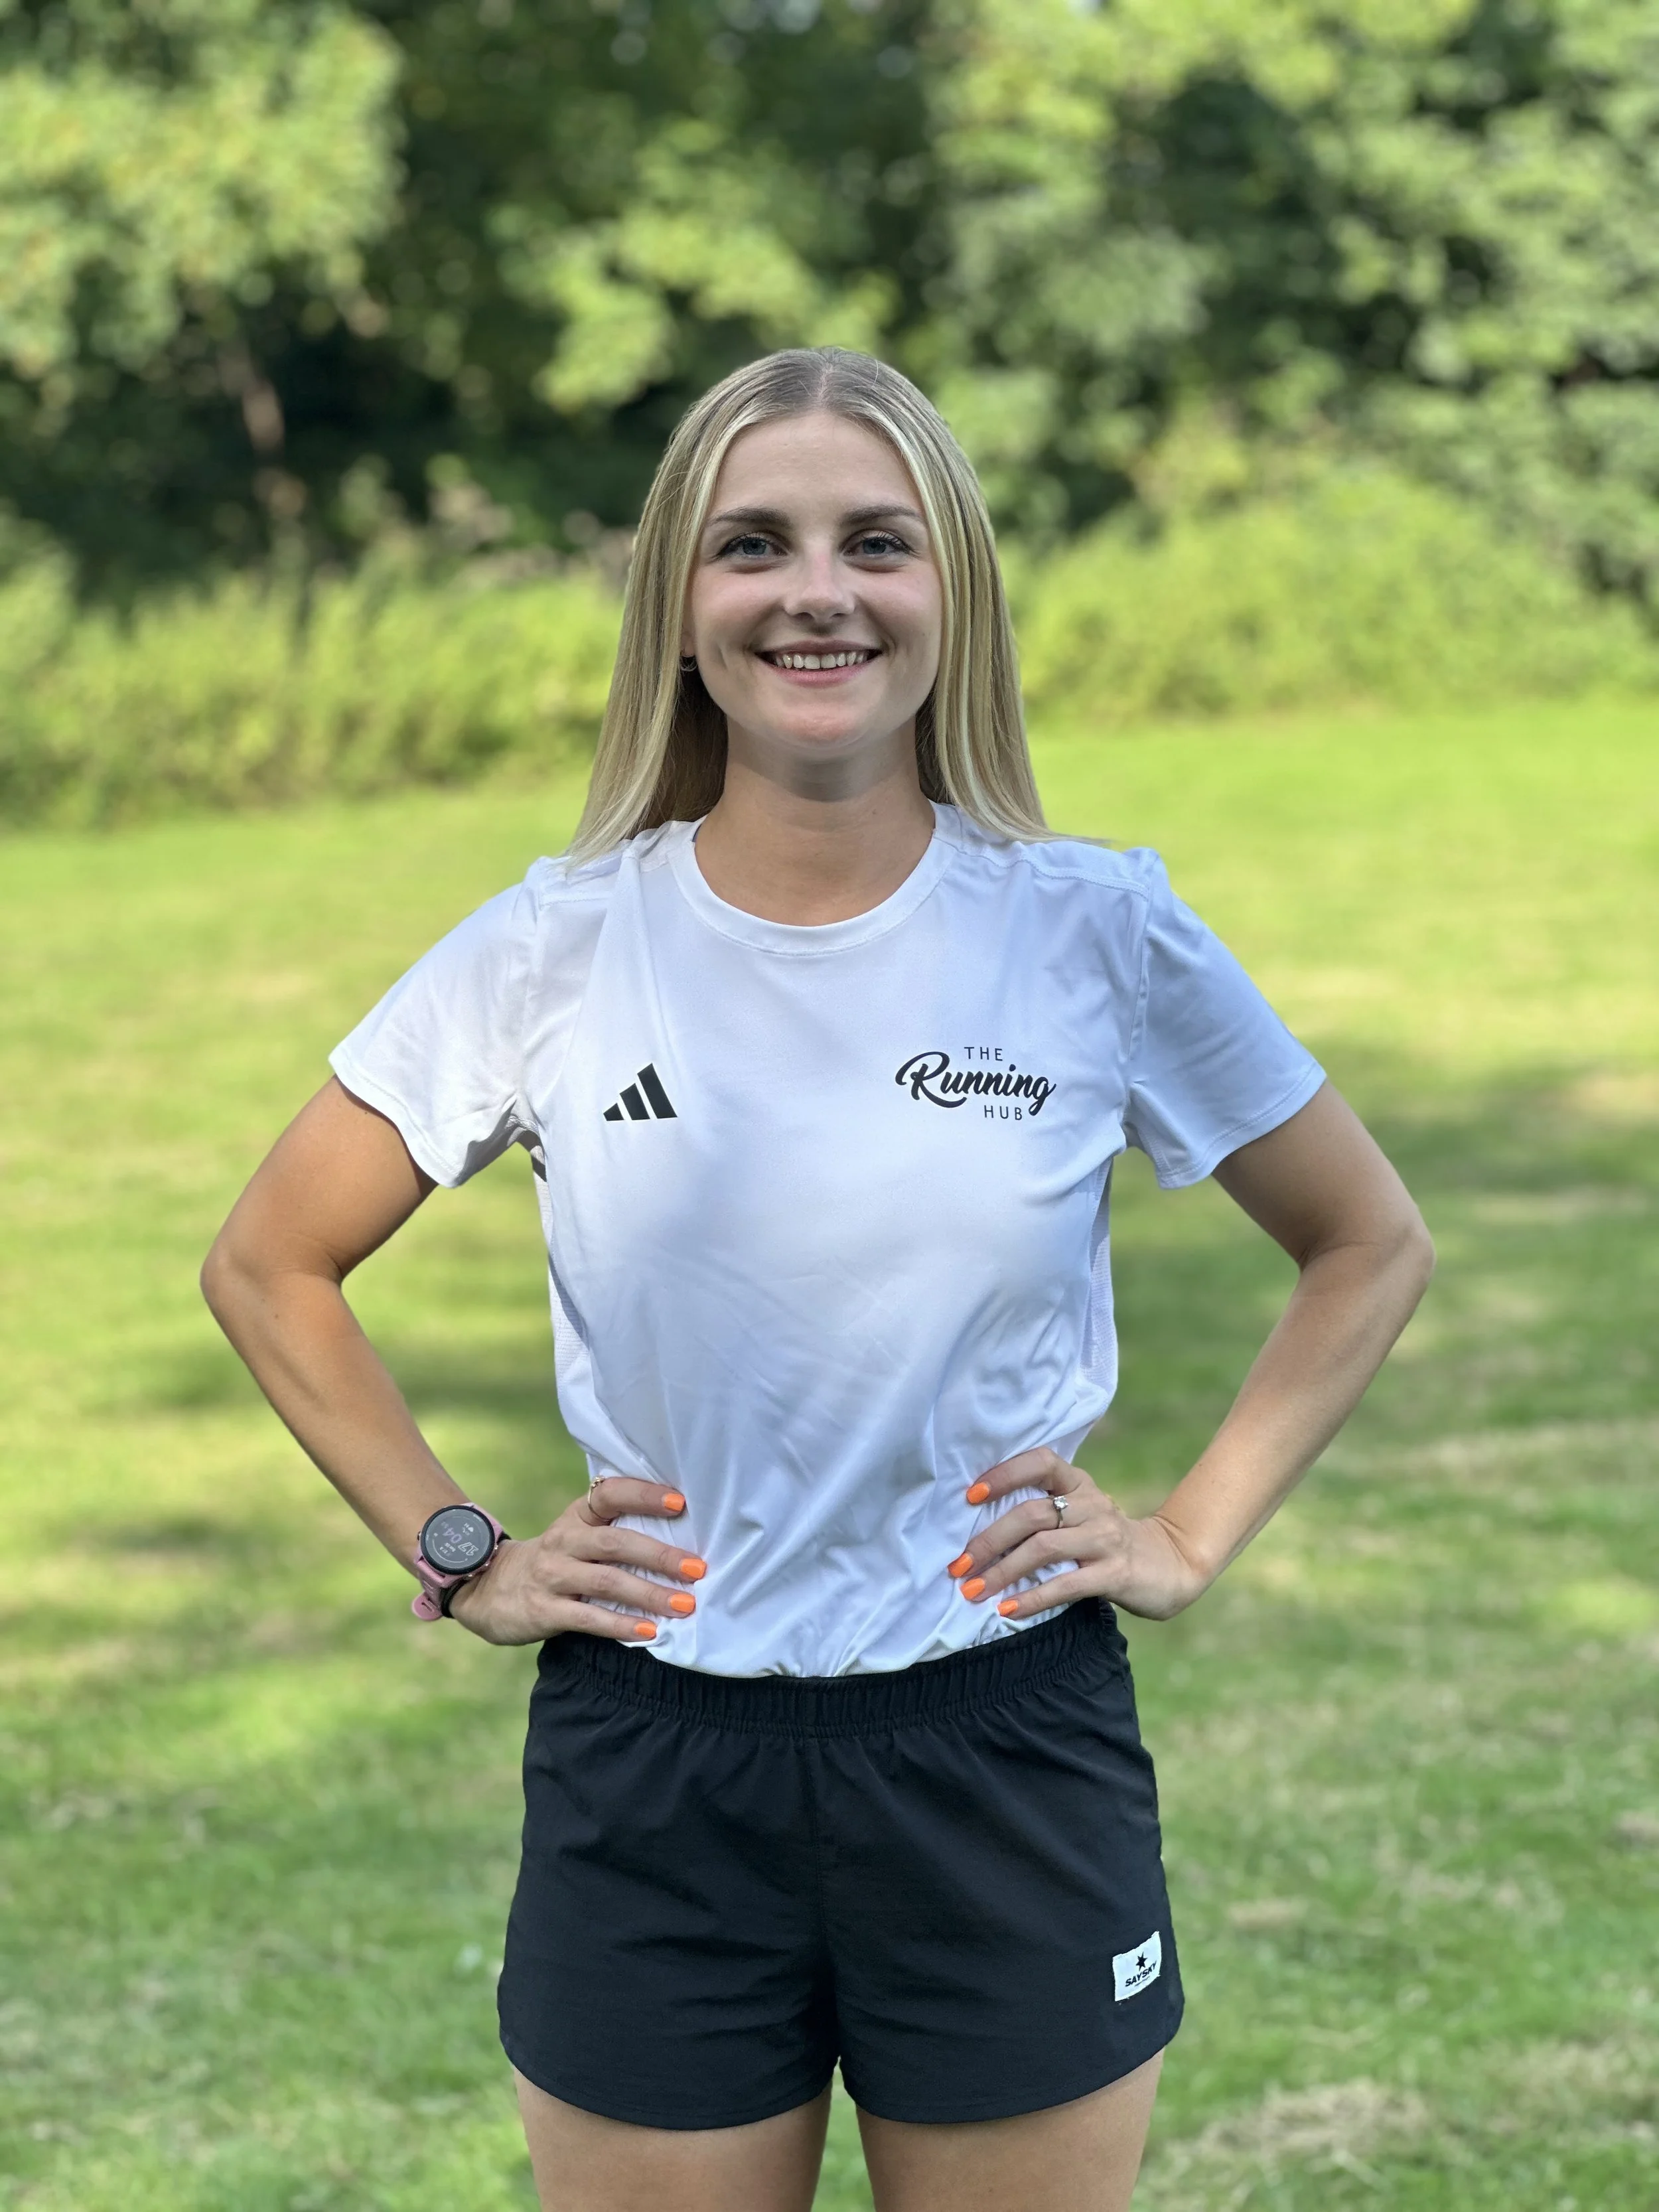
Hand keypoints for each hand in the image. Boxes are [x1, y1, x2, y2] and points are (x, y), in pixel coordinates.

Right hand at [448, 1480, 703, 1645]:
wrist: (488, 1589)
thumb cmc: (555, 1561)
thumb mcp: (576, 1535)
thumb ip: (614, 1531)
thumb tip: (681, 1535)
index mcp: (577, 1516)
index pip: (610, 1494)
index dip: (644, 1495)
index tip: (680, 1502)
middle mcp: (564, 1540)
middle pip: (615, 1543)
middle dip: (659, 1555)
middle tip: (697, 1568)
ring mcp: (552, 1575)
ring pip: (606, 1582)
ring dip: (648, 1593)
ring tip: (684, 1605)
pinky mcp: (544, 1610)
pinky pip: (588, 1618)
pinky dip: (620, 1625)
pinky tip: (649, 1631)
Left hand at [946, 1448, 1207, 1623]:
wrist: (1169, 1566)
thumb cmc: (1106, 1541)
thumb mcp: (1081, 1514)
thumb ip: (1044, 1512)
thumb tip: (977, 1530)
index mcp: (1080, 1484)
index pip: (1041, 1462)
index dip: (1004, 1474)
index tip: (970, 1497)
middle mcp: (1093, 1504)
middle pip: (1031, 1514)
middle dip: (988, 1540)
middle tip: (959, 1565)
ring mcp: (1106, 1538)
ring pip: (1043, 1548)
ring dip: (1002, 1571)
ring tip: (973, 1590)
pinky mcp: (1115, 1573)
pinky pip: (1066, 1585)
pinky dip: (1032, 1598)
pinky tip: (1008, 1609)